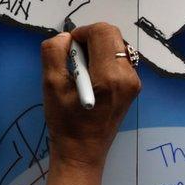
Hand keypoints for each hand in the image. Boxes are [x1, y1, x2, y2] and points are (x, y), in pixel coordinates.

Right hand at [39, 22, 141, 184]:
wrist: (82, 153)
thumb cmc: (65, 122)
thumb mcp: (51, 85)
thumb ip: (54, 53)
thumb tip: (65, 37)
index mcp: (109, 76)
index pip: (103, 31)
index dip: (82, 32)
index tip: (68, 49)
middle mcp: (128, 76)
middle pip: (112, 36)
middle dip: (89, 39)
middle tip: (73, 59)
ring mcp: (134, 83)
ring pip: (116, 47)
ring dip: (96, 50)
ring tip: (81, 71)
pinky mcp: (132, 88)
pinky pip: (118, 60)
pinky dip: (103, 60)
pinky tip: (91, 79)